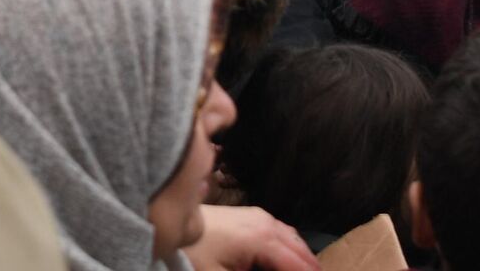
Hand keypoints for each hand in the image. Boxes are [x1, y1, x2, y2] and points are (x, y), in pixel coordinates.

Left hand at [184, 206, 319, 270]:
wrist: (171, 222)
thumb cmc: (194, 253)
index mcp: (262, 238)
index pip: (296, 265)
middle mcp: (266, 222)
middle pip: (299, 250)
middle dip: (309, 267)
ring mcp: (259, 216)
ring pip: (292, 239)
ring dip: (300, 258)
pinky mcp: (250, 215)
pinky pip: (280, 232)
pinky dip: (289, 248)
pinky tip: (286, 261)